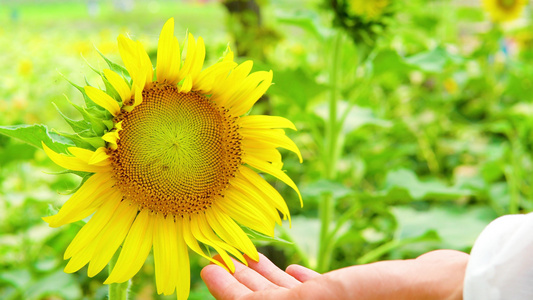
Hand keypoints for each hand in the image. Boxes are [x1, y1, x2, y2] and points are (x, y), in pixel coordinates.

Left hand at [201, 250, 468, 299]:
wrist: (451, 288)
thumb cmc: (397, 296)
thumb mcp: (335, 295)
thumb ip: (294, 299)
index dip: (229, 292)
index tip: (209, 269)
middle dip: (243, 283)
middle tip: (220, 259)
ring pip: (291, 295)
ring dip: (267, 277)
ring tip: (247, 258)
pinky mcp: (355, 294)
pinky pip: (317, 290)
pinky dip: (299, 280)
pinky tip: (289, 270)